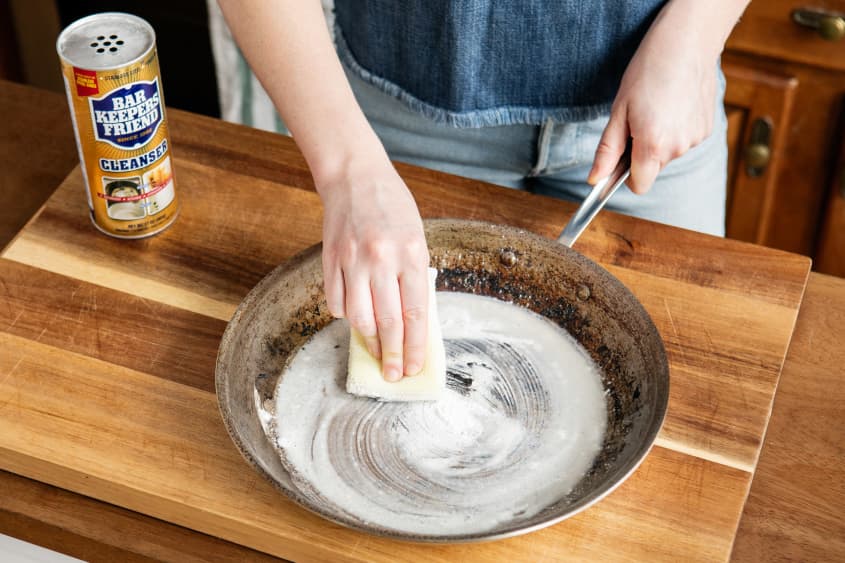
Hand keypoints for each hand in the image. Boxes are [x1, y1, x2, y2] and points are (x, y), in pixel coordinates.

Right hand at [319, 158, 429, 381]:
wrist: (356, 176)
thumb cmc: (393, 207)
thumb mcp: (417, 237)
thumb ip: (414, 276)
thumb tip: (412, 322)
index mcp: (410, 254)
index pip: (415, 313)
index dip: (415, 346)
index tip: (414, 368)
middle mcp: (382, 259)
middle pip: (387, 322)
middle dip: (391, 355)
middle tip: (393, 375)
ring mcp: (353, 260)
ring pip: (358, 317)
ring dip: (368, 340)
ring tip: (375, 351)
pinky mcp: (330, 259)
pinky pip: (335, 300)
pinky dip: (344, 316)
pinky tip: (353, 319)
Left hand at [588, 7, 719, 193]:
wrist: (687, 42)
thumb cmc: (647, 72)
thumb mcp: (619, 111)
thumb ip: (607, 151)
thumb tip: (594, 180)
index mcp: (653, 146)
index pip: (639, 185)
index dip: (626, 176)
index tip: (620, 160)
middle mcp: (678, 147)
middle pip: (652, 168)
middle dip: (642, 153)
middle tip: (637, 119)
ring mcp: (695, 139)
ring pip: (669, 153)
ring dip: (660, 139)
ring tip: (657, 107)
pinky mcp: (707, 129)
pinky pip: (684, 140)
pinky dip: (676, 129)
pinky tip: (674, 105)